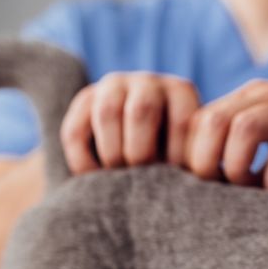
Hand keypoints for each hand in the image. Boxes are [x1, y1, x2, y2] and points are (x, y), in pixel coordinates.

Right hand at [61, 73, 200, 173]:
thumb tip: (191, 186)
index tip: (174, 183)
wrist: (141, 146)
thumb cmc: (174, 158)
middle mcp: (148, 82)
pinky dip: (83, 161)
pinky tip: (94, 179)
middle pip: (142, 111)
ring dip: (113, 154)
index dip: (176, 158)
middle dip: (141, 153)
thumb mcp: (189, 156)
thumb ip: (192, 163)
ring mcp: (114, 85)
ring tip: (120, 181)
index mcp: (181, 92)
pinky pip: (76, 130)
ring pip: (107, 114)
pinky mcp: (85, 99)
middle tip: (143, 180)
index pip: (182, 121)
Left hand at [183, 80, 267, 199]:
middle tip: (220, 193)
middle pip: (212, 119)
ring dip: (238, 167)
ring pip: (243, 128)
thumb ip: (243, 152)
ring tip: (249, 193)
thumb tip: (204, 189)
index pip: (198, 118)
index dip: (191, 156)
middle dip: (207, 162)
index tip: (203, 189)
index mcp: (251, 97)